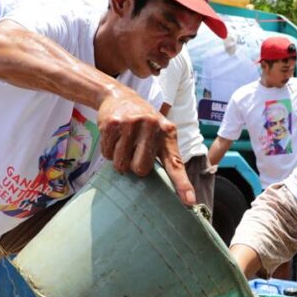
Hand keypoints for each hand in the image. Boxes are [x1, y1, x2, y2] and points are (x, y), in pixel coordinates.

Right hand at [97, 88, 194, 205]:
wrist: (118, 95)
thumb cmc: (142, 120)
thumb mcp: (158, 131)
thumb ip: (163, 154)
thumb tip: (166, 186)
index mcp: (167, 132)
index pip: (175, 163)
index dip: (182, 184)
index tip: (189, 201)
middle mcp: (152, 126)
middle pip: (141, 169)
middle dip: (134, 167)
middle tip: (134, 151)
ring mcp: (132, 123)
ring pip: (121, 164)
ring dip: (119, 159)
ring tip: (124, 141)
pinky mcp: (112, 123)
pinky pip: (107, 155)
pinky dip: (108, 151)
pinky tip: (114, 136)